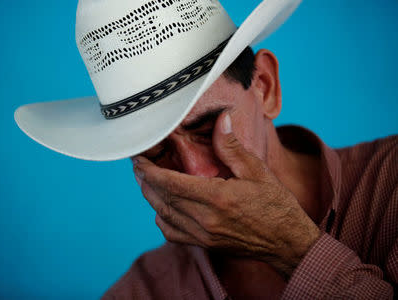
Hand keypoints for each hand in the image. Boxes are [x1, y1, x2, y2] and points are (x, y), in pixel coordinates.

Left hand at [132, 111, 320, 276]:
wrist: (287, 242)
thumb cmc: (276, 204)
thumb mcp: (257, 170)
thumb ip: (232, 147)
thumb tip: (220, 119)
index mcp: (216, 198)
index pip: (170, 183)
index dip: (149, 170)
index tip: (139, 159)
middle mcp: (205, 219)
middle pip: (161, 199)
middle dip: (145, 181)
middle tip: (140, 165)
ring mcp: (203, 235)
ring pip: (163, 216)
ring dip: (151, 197)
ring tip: (147, 181)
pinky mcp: (205, 245)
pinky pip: (172, 234)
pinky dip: (162, 218)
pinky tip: (164, 207)